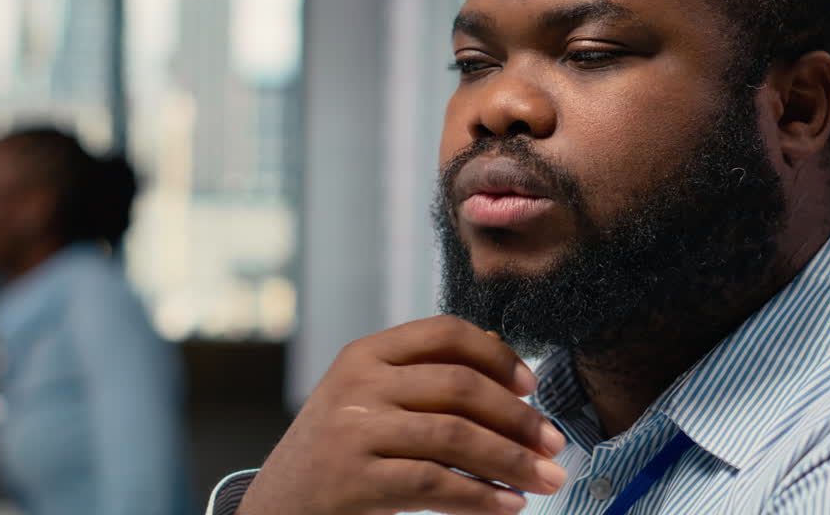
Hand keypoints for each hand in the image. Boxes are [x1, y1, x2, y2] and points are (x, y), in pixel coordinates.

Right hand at [237, 315, 567, 514]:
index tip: (531, 386)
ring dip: (512, 461)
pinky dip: (482, 497)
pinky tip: (508, 506)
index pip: (444, 333)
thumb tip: (504, 361)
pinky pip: (436, 484)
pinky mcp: (355, 480)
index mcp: (365, 354)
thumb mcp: (367, 400)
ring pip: (456, 437)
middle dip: (518, 418)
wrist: (275, 509)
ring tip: (546, 480)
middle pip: (460, 386)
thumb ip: (424, 377)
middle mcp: (358, 384)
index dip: (497, 356)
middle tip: (554, 444)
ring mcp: (353, 431)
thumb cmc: (334, 454)